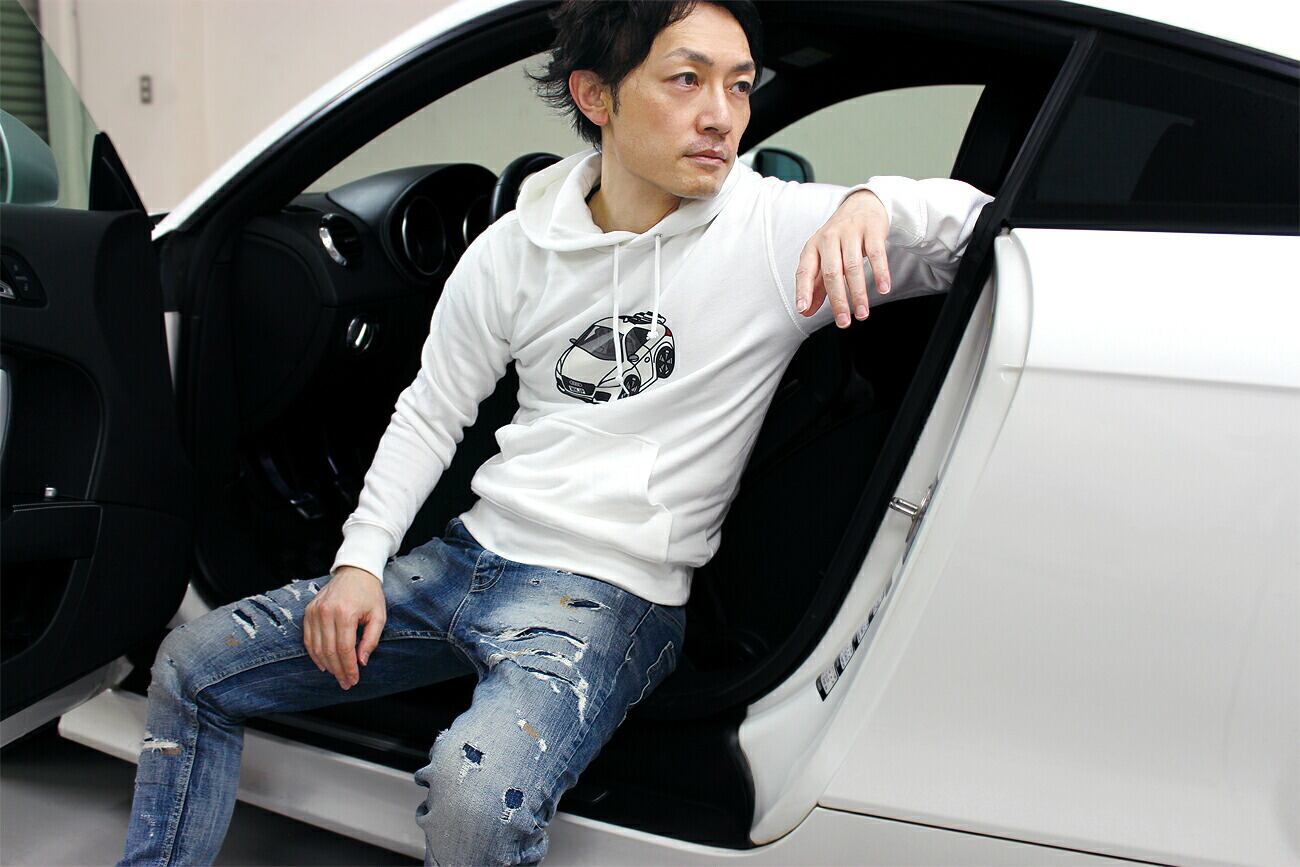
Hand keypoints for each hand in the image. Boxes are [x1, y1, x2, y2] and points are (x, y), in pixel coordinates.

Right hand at [303, 566, 385, 689]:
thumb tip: (361, 662)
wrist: (355, 571)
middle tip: (346, 683)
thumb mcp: (378, 616)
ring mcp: (314, 611)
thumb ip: (371, 640)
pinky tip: (324, 664)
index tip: (354, 680)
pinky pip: (307, 639)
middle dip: (338, 671)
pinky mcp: (308, 611)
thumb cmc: (370, 594)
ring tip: (337, 676)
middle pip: (329, 651)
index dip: (348, 668)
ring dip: (326, 665)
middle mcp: (326, 612)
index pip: (344, 649)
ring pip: (316, 648)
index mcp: (345, 613)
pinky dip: (314, 654)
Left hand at [794, 189, 891, 327]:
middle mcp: (829, 238)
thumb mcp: (823, 257)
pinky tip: (883, 289)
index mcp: (813, 247)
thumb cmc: (839, 238)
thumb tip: (805, 312)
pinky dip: (880, 272)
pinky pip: (876, 253)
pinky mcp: (872, 230)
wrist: (862, 205)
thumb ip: (815, 285)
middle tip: (843, 323)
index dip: (803, 291)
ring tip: (862, 314)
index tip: (802, 311)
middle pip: (831, 273)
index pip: (804, 271)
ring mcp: (850, 232)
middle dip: (838, 300)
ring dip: (859, 293)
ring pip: (853, 267)